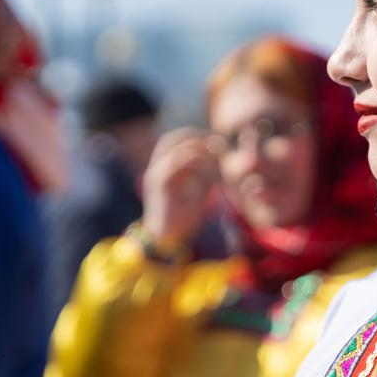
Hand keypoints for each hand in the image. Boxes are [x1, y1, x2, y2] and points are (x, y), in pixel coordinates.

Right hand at [141, 127, 219, 245]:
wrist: (168, 240)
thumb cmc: (184, 215)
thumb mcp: (197, 188)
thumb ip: (204, 171)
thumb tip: (221, 156)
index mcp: (162, 167)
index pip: (176, 138)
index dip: (196, 135)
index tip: (218, 142)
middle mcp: (155, 167)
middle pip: (172, 138)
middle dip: (197, 137)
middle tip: (219, 145)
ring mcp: (155, 174)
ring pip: (177, 149)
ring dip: (200, 149)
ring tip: (218, 157)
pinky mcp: (160, 184)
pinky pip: (177, 163)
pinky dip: (197, 162)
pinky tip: (213, 172)